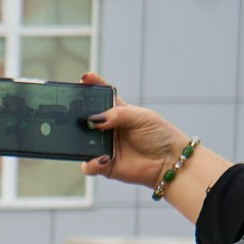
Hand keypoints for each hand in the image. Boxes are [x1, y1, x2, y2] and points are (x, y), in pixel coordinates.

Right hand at [78, 75, 221, 195]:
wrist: (169, 160)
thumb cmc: (158, 134)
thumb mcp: (141, 117)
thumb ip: (118, 115)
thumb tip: (94, 119)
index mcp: (117, 112)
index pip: (101, 96)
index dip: (92, 86)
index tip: (85, 78)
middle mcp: (106, 128)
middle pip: (86, 119)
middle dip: (77, 115)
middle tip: (75, 113)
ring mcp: (103, 147)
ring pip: (81, 142)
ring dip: (80, 140)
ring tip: (90, 137)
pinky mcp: (103, 165)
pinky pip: (88, 165)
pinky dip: (92, 163)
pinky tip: (104, 158)